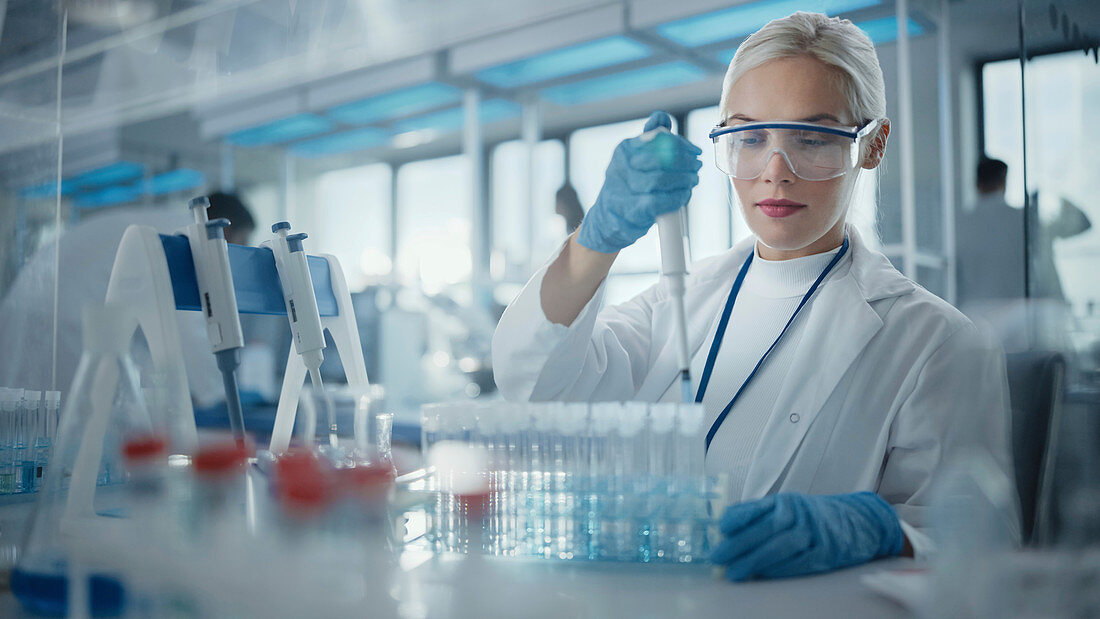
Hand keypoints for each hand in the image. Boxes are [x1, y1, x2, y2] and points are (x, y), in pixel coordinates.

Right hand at [576, 110, 701, 253]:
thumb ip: (650, 139)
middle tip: (697, 167)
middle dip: (685, 162)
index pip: (658, 138)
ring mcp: (624, 190)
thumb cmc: (627, 187)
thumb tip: (661, 117)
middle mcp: (621, 167)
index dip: (682, 144)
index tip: (695, 152)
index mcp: (624, 150)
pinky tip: (683, 195)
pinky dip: (676, 197)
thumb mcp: (634, 159)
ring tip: (692, 180)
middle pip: (661, 159)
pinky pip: (660, 201)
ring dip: (683, 180)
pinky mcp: (632, 211)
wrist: (606, 220)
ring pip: (661, 180)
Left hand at [709, 492, 903, 580]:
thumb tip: (724, 528)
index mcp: (784, 501)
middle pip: (767, 528)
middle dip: (739, 545)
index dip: (737, 518)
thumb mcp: (786, 509)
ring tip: (735, 572)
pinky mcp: (827, 550)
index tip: (720, 529)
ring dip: (755, 561)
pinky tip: (763, 574)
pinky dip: (779, 569)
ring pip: (782, 546)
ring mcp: (815, 531)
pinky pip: (799, 562)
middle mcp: (799, 513)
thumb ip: (757, 516)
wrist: (857, 521)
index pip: (757, 507)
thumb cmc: (812, 518)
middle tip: (718, 558)